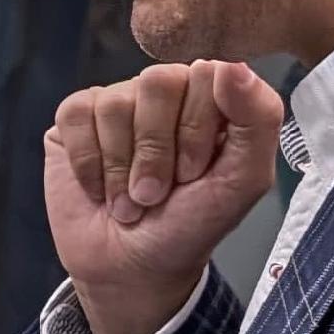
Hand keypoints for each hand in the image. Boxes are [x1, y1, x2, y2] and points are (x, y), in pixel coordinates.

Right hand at [42, 61, 283, 333]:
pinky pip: (77, 115)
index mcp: (211, 96)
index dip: (196, 128)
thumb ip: (258, 120)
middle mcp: (165, 91)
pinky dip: (89, 164)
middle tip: (157, 192)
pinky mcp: (75, 118)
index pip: (207, 72)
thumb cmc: (190, 225)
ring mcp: (117, 100)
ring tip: (130, 200)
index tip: (194, 173)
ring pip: (115, 104)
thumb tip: (233, 65)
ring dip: (122, 168)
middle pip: (158, 81)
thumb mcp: (243, 181)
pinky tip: (99, 188)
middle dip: (157, 150)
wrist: (132, 268)